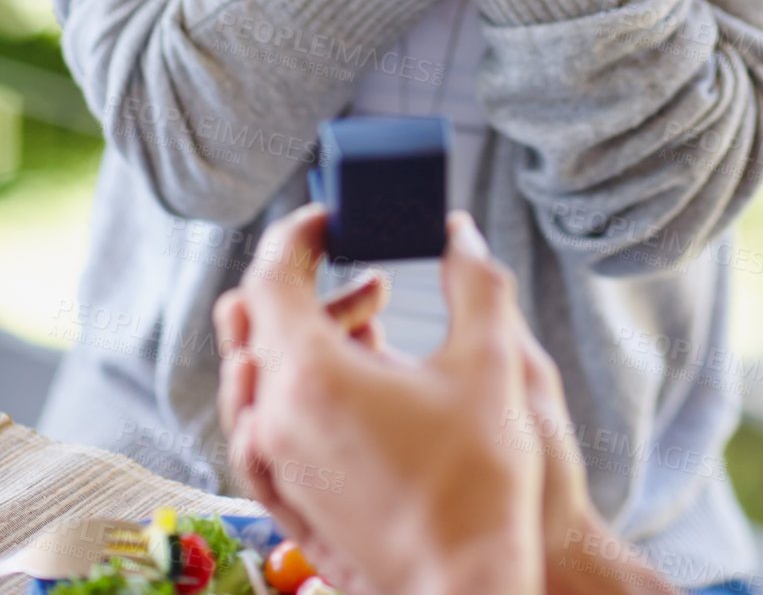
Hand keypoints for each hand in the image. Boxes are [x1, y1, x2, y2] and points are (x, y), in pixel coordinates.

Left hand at [214, 207, 544, 594]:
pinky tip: (351, 387)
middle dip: (304, 281)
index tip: (330, 220)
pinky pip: (265, 426)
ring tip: (369, 326)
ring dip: (302, 335)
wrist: (470, 588)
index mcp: (312, 376)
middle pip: (254, 323)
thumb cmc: (481, 481)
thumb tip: (460, 233)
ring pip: (256, 377)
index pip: (269, 277)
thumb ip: (475, 280)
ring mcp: (277, 467)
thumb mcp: (493, 361)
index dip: (296, 234)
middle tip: (362, 274)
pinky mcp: (289, 502)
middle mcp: (276, 420)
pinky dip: (295, 388)